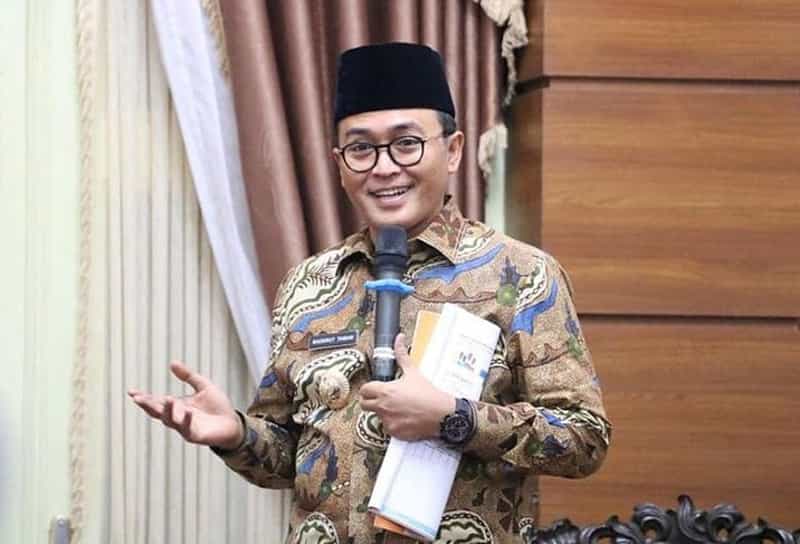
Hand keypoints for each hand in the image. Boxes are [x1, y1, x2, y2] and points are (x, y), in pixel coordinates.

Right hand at [128, 361, 243, 449]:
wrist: (233, 422)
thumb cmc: (218, 407)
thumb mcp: (203, 386)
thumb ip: (188, 376)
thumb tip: (172, 363)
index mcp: (177, 406)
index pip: (156, 401)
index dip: (144, 397)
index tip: (132, 392)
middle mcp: (177, 417)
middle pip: (158, 412)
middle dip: (148, 405)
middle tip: (138, 398)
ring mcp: (184, 427)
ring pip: (170, 421)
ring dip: (167, 411)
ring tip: (167, 399)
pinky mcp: (195, 435)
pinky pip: (187, 429)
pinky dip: (185, 420)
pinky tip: (186, 412)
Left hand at [360, 333, 454, 440]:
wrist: (442, 414)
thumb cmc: (428, 393)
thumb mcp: (413, 372)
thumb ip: (402, 355)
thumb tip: (399, 339)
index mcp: (385, 391)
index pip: (364, 390)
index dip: (368, 388)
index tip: (375, 388)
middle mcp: (383, 407)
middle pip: (364, 404)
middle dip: (370, 401)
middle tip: (382, 398)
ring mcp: (388, 421)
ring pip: (377, 416)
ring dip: (383, 412)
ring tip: (398, 408)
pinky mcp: (394, 433)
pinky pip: (387, 428)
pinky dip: (393, 424)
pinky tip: (404, 418)